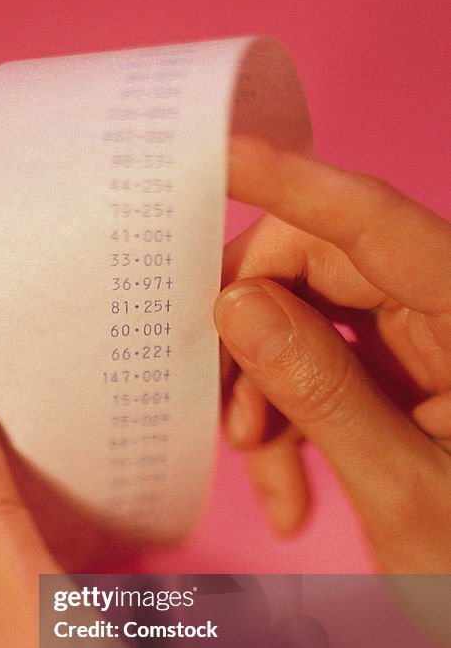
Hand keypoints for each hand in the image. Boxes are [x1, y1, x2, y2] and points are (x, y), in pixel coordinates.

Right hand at [216, 136, 450, 571]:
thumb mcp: (403, 489)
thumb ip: (321, 392)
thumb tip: (240, 305)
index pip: (375, 222)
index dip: (292, 183)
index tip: (220, 154)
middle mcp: (450, 318)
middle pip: (324, 271)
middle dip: (257, 336)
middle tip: (226, 413)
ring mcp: (427, 350)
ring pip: (312, 326)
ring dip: (268, 395)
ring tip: (262, 467)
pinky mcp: (406, 384)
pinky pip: (325, 374)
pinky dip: (291, 426)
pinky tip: (290, 493)